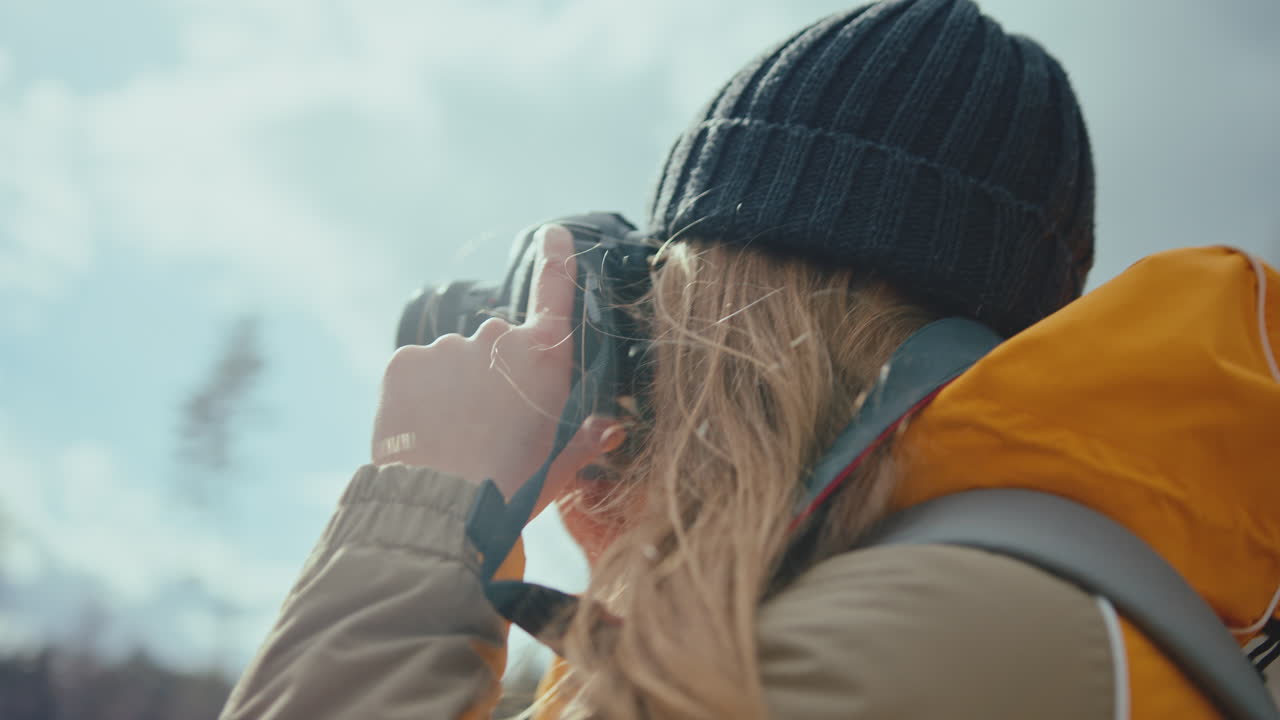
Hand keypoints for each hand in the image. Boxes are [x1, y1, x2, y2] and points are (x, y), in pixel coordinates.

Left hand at [371, 225, 623, 515]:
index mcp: (543, 358)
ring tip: (451, 440)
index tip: (553, 234)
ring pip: (452, 363)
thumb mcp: (560, 465)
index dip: (556, 260)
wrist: (441, 506)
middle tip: (487, 427)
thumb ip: (586, 440)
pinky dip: (418, 398)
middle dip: (492, 376)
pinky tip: (423, 433)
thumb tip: (609, 429)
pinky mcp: (403, 363)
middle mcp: (496, 339)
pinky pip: (415, 374)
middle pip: (496, 348)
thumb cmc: (511, 487)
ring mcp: (447, 347)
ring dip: (453, 390)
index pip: (554, 293)